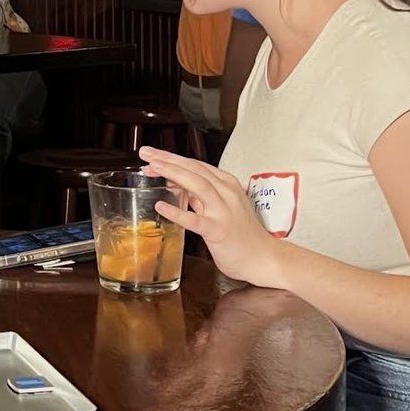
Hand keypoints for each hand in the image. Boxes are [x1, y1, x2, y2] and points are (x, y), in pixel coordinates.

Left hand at [138, 146, 286, 288]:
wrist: (264, 258)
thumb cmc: (241, 234)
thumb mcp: (220, 206)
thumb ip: (198, 195)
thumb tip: (172, 182)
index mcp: (226, 184)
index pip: (195, 164)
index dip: (172, 158)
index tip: (152, 155)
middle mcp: (227, 193)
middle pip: (194, 169)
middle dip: (167, 159)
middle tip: (145, 152)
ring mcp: (224, 211)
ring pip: (198, 186)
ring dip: (173, 174)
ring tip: (152, 168)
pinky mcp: (220, 231)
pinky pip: (196, 220)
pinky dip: (178, 212)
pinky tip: (161, 207)